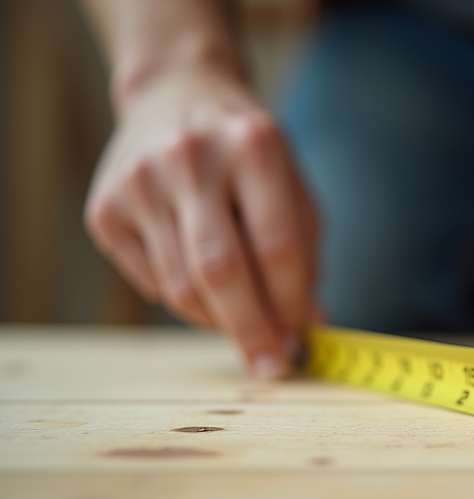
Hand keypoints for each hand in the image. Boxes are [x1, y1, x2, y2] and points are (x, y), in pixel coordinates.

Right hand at [85, 63, 318, 378]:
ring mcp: (139, 182)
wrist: (175, 94)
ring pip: (182, 287)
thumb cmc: (247, 150)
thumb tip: (306, 324)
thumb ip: (304, 248)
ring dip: (220, 321)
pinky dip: (187, 300)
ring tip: (245, 324)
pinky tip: (203, 284)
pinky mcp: (105, 208)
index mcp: (253, 145)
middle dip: (252, 330)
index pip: (277, 245)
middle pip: (222, 271)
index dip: (293, 302)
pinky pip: (153, 283)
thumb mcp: (290, 179)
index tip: (303, 339)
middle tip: (272, 367)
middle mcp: (191, 158)